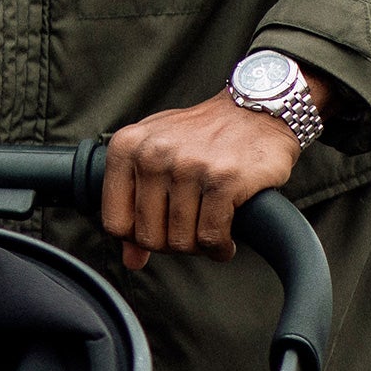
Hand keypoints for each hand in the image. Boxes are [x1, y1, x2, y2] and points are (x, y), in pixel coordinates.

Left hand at [102, 75, 326, 271]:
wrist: (256, 110)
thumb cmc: (203, 136)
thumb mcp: (158, 156)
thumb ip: (136, 204)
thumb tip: (131, 260)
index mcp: (127, 147)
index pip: (115, 222)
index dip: (138, 237)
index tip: (161, 230)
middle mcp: (152, 154)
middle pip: (148, 237)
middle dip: (173, 244)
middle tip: (192, 232)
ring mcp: (188, 166)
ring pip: (180, 241)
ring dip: (199, 248)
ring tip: (211, 233)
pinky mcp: (223, 180)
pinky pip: (211, 238)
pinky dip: (220, 249)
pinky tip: (227, 241)